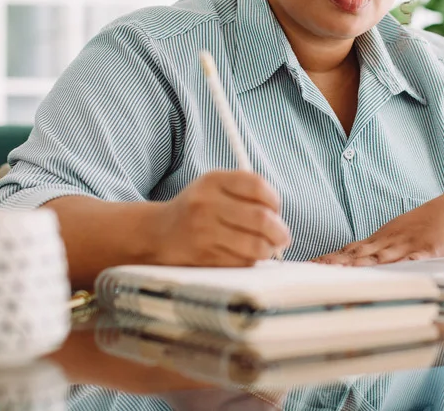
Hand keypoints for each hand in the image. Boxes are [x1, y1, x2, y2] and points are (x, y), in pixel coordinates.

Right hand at [152, 170, 289, 266]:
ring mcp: (204, 233)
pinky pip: (242, 262)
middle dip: (280, 231)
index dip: (274, 200)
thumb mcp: (214, 187)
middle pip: (261, 218)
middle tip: (284, 236)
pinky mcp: (204, 257)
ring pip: (255, 245)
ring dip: (269, 249)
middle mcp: (206, 205)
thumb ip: (245, 192)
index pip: (257, 186)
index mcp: (212, 181)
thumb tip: (279, 215)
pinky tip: (246, 256)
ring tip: (268, 248)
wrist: (159, 233)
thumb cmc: (197, 209)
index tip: (276, 210)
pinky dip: (251, 261)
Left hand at [313, 189, 443, 265]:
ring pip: (381, 259)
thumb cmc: (423, 228)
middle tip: (314, 274)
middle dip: (336, 267)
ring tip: (342, 276)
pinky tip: (394, 273)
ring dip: (361, 268)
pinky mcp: (430, 250)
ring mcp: (408, 246)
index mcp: (379, 242)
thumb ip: (372, 254)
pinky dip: (404, 267)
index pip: (347, 253)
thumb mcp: (394, 239)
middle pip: (358, 256)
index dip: (327, 261)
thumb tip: (346, 265)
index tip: (307, 269)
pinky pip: (416, 260)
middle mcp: (389, 243)